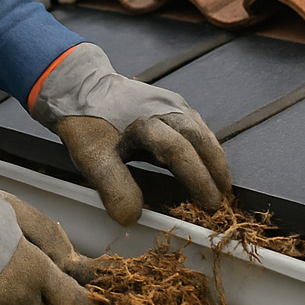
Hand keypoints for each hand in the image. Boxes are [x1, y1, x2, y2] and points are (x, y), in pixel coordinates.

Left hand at [32, 42, 231, 224]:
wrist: (80, 87)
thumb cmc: (88, 124)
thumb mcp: (92, 157)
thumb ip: (113, 186)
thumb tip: (132, 217)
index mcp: (145, 123)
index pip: (180, 153)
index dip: (198, 180)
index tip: (210, 205)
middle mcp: (165, 110)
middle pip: (200, 140)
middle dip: (216, 171)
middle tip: (224, 200)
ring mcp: (171, 103)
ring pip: (202, 131)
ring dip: (214, 159)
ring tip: (221, 185)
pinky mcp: (172, 102)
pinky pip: (196, 126)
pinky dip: (206, 146)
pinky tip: (206, 162)